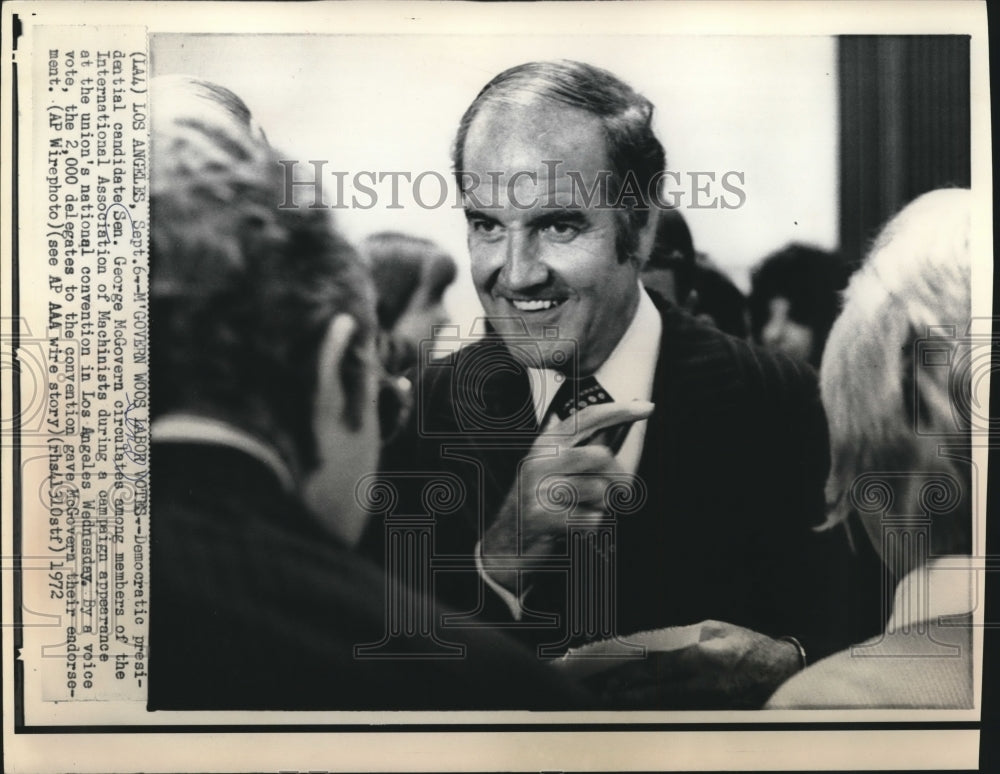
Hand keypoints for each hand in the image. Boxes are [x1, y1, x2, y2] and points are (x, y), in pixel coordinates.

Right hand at [480, 401, 654, 592]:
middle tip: (613, 495)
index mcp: (545, 444)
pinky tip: (574, 528)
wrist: (504, 547)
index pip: (586, 418)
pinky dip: (592, 528)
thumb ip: (582, 451)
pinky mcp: (541, 517)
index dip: (619, 410)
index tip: (647, 407)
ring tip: (581, 511)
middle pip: (601, 456)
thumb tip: (619, 430)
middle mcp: (540, 461)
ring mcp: (538, 489)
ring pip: (600, 490)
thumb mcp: (554, 472)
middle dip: (617, 478)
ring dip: (601, 507)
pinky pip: (592, 519)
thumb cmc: (539, 507)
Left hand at [593, 620, 803, 708]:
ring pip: (666, 703)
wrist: (780, 668)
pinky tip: (641, 703)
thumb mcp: (715, 629)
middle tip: (605, 691)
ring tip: (615, 698)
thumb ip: (684, 637)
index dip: (634, 672)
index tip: (612, 674)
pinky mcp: (714, 709)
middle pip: (658, 690)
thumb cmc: (747, 644)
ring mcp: (711, 701)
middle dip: (629, 691)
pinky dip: (658, 705)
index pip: (660, 667)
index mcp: (705, 658)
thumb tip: (656, 644)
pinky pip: (680, 708)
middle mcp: (706, 684)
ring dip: (640, 701)